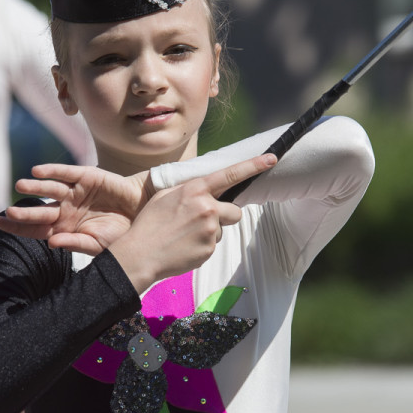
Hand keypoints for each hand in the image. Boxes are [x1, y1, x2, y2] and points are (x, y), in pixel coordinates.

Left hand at [0, 163, 150, 254]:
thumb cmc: (120, 233)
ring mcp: (75, 192)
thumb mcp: (98, 245)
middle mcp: (66, 209)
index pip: (36, 229)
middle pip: (40, 211)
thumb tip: (50, 243)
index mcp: (65, 228)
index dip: (18, 227)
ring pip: (50, 189)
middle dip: (23, 212)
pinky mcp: (87, 176)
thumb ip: (75, 243)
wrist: (143, 214)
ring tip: (20, 186)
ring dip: (35, 188)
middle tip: (8, 213)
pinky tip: (37, 171)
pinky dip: (52, 171)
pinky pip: (66, 172)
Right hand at [110, 154, 277, 291]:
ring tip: (185, 236)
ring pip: (222, 230)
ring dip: (210, 233)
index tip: (272, 159)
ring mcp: (210, 230)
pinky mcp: (209, 249)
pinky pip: (212, 245)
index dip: (254, 166)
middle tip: (202, 222)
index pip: (231, 174)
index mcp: (195, 190)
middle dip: (225, 216)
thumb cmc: (149, 224)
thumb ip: (189, 190)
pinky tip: (183, 247)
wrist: (139, 254)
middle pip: (234, 211)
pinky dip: (201, 247)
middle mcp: (207, 207)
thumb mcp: (165, 197)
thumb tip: (205, 189)